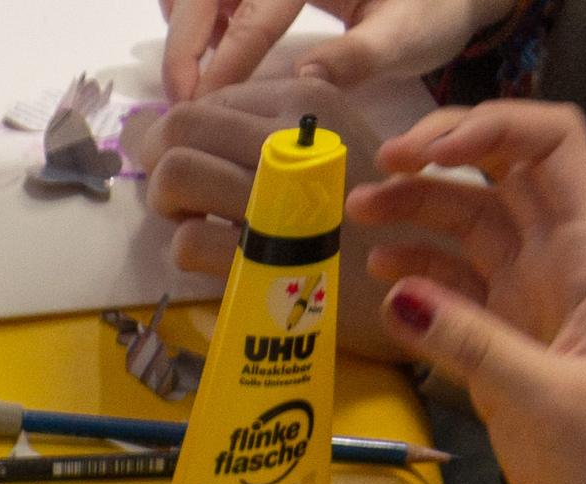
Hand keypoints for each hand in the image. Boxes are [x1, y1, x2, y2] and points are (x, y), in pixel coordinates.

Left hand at [127, 85, 417, 356]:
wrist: (426, 278)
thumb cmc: (369, 219)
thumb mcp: (326, 151)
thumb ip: (263, 136)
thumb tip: (170, 131)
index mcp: (305, 105)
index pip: (209, 102)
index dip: (181, 136)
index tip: (190, 166)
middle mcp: (289, 140)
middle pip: (180, 128)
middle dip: (159, 163)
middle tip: (177, 199)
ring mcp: (276, 199)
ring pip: (176, 175)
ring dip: (167, 207)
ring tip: (195, 226)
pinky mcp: (264, 261)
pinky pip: (188, 243)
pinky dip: (186, 254)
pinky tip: (216, 262)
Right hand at [161, 0, 483, 103]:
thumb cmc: (433, 10)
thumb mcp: (408, 35)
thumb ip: (357, 57)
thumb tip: (303, 78)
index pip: (256, 13)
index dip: (224, 62)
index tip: (201, 110)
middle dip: (187, 41)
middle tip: (182, 101)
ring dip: (188, 26)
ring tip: (193, 82)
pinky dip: (202, 15)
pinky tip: (214, 52)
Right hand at [351, 103, 585, 483]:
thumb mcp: (551, 402)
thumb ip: (474, 344)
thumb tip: (396, 290)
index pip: (548, 146)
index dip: (489, 125)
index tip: (421, 150)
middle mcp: (558, 271)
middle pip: (497, 180)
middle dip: (436, 165)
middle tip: (369, 179)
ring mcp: (529, 314)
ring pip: (469, 236)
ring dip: (416, 218)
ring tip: (359, 223)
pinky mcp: (505, 361)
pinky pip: (455, 301)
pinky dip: (417, 283)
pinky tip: (381, 286)